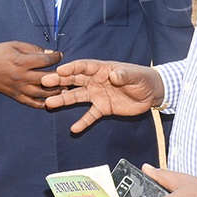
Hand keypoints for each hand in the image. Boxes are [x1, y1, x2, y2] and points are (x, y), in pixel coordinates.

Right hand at [0, 41, 62, 107]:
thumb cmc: (0, 53)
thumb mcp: (16, 45)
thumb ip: (34, 49)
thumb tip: (50, 53)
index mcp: (22, 62)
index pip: (45, 60)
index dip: (56, 57)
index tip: (60, 55)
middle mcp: (22, 76)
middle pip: (47, 78)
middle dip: (60, 76)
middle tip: (68, 75)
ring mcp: (19, 88)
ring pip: (41, 93)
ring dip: (55, 92)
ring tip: (64, 90)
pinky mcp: (16, 96)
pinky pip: (31, 103)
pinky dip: (42, 104)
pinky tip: (50, 102)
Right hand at [42, 60, 162, 132]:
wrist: (151, 93)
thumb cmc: (143, 78)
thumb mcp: (135, 75)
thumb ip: (124, 75)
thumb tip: (114, 75)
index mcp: (102, 69)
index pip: (84, 66)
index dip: (72, 68)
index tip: (60, 70)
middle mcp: (96, 81)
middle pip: (74, 80)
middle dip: (59, 81)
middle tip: (45, 82)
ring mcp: (97, 95)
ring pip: (77, 97)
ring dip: (63, 100)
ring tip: (49, 103)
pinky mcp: (103, 108)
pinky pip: (90, 115)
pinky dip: (82, 122)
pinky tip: (74, 129)